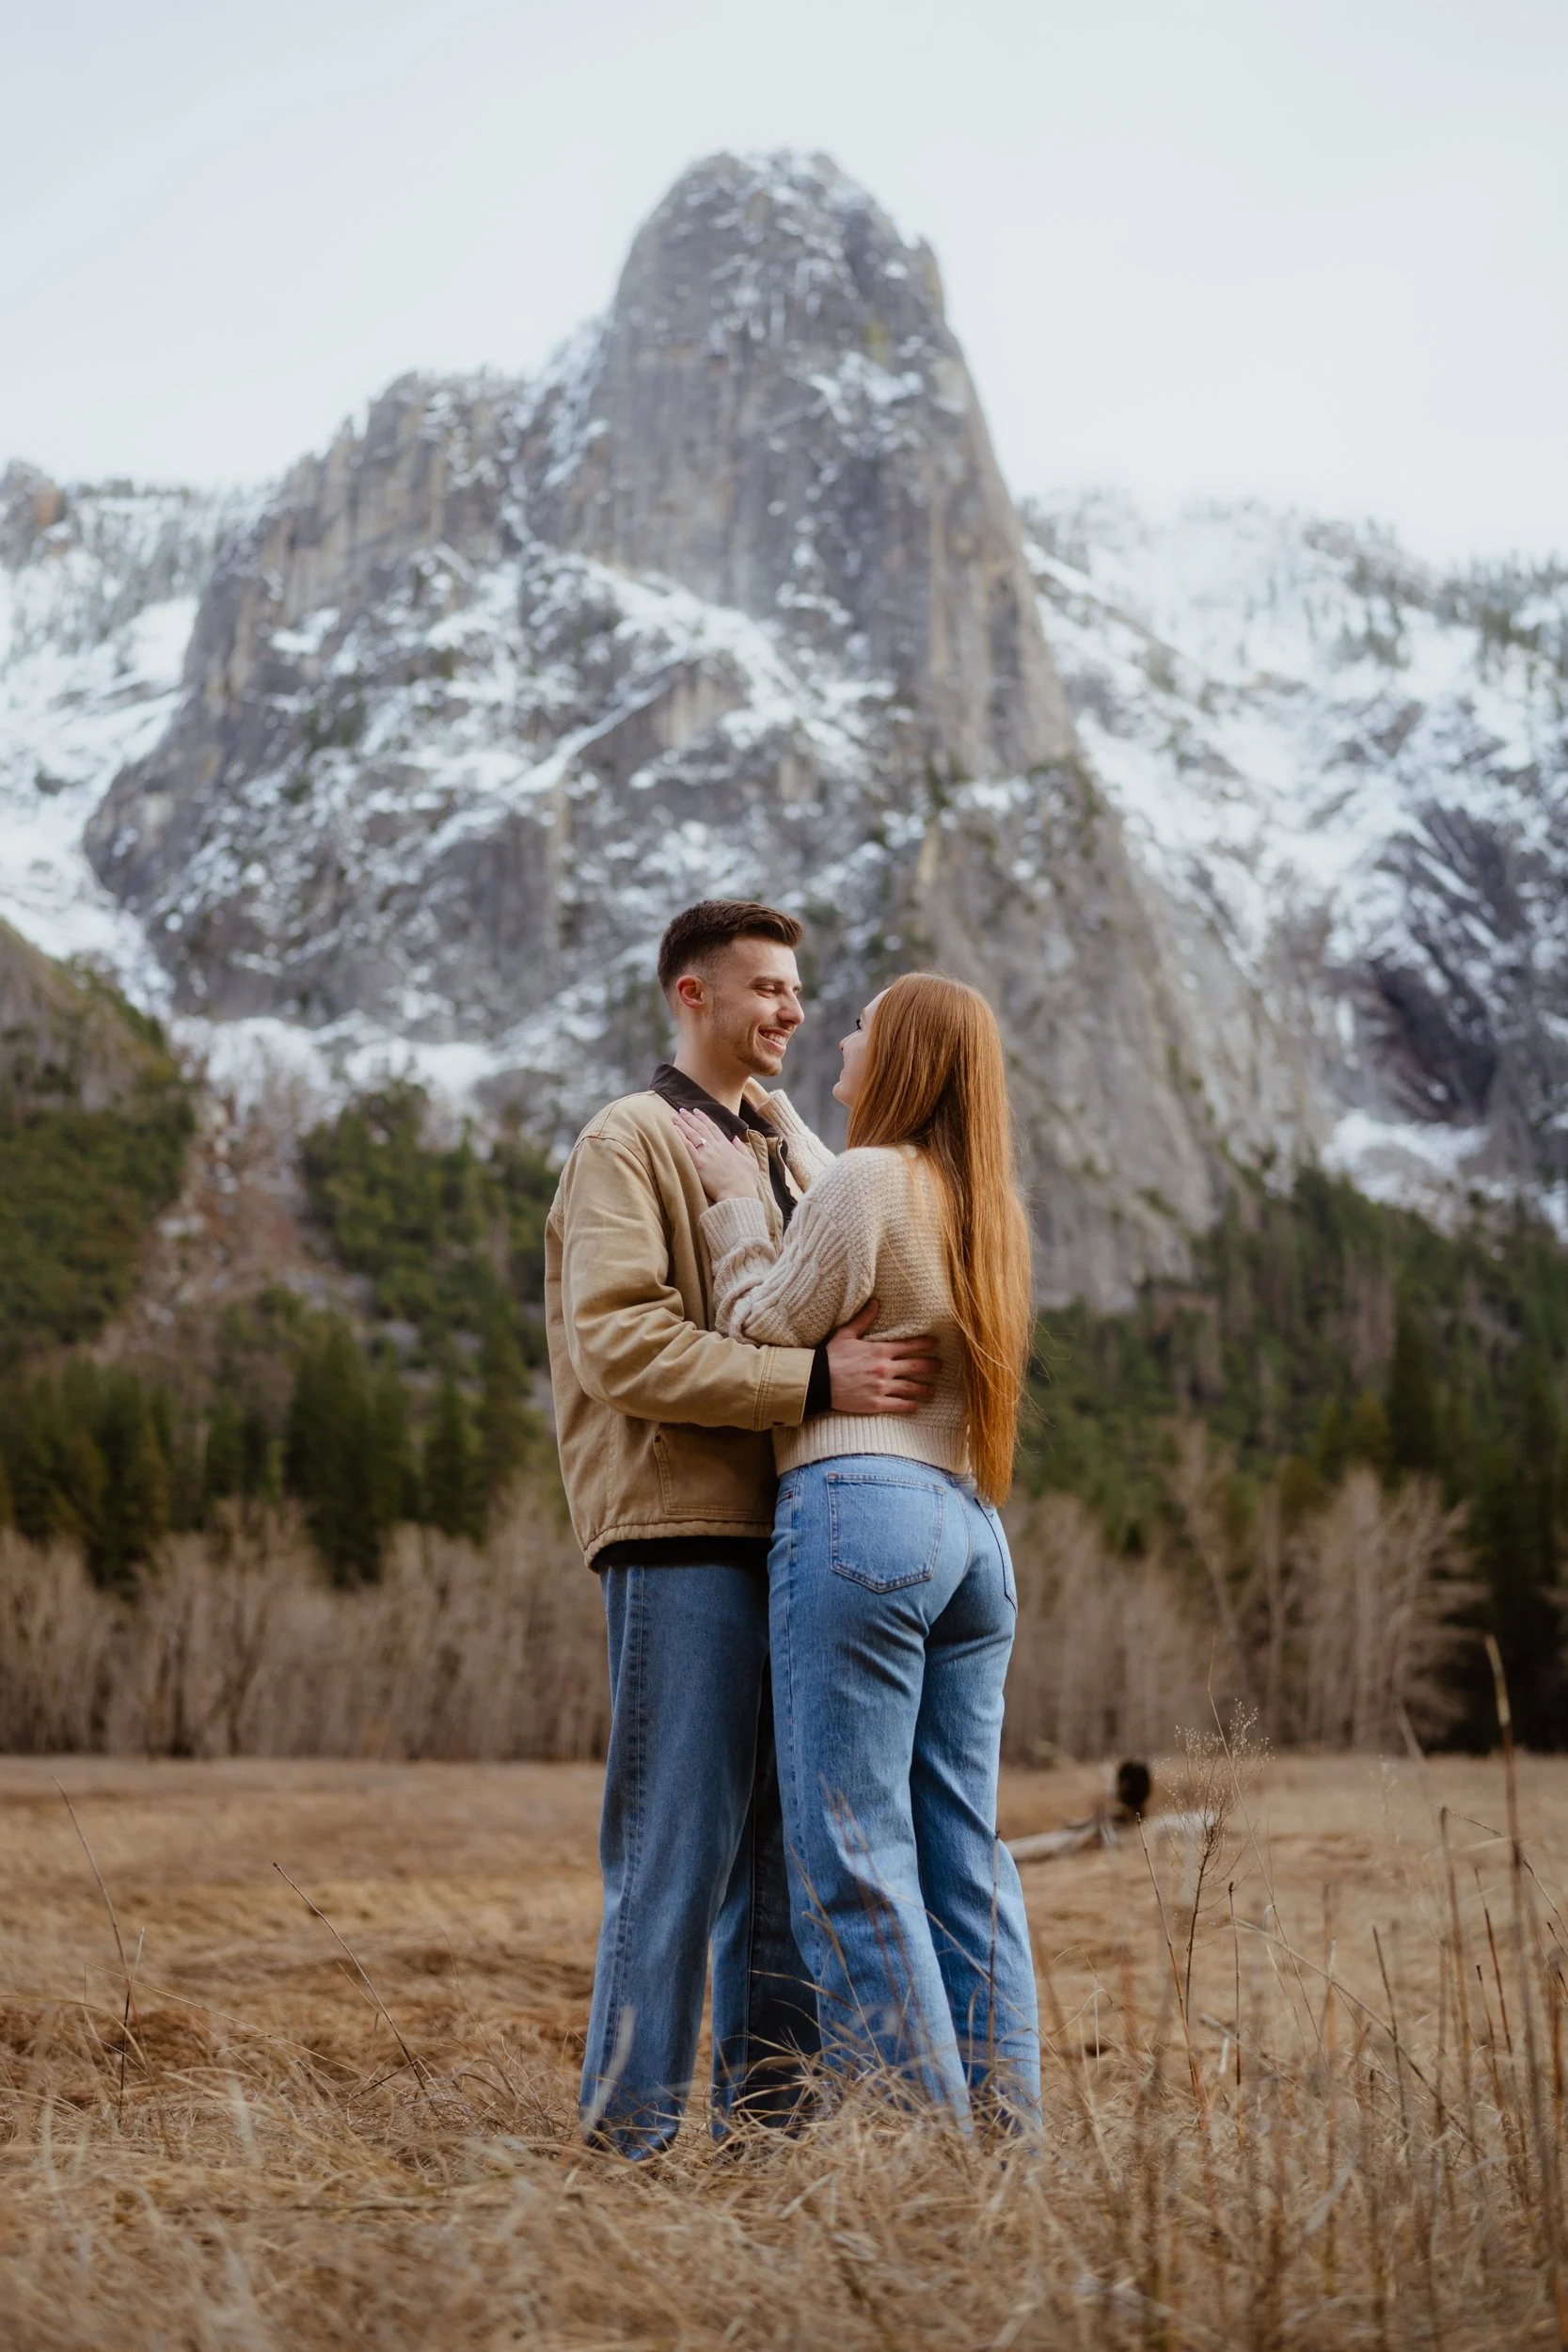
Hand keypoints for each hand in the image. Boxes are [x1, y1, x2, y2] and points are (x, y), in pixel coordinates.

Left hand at [672, 1106, 759, 1203]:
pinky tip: (673, 1130)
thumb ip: (742, 1148)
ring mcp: (707, 1154)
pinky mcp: (698, 1164)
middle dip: (690, 1118)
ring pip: (692, 1134)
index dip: (704, 1118)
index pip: (713, 1127)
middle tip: (681, 1110)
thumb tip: (735, 1138)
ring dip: (682, 1124)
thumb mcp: (750, 1161)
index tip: (696, 1111)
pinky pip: (687, 1147)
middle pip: (700, 1128)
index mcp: (727, 1145)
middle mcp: (716, 1147)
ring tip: (674, 1116)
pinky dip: (680, 1137)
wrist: (739, 1194)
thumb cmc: (746, 1181)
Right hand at [826, 1301, 939, 1416]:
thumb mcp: (846, 1334)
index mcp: (879, 1350)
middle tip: (940, 1366)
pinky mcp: (876, 1403)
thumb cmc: (830, 1356)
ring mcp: (882, 1387)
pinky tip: (916, 1406)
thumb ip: (863, 1320)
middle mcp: (885, 1368)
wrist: (817, 1381)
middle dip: (931, 1366)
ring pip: (911, 1388)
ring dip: (924, 1389)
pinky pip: (899, 1404)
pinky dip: (910, 1405)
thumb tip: (875, 1302)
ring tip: (932, 1391)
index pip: (910, 1345)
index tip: (936, 1344)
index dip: (925, 1344)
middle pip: (916, 1366)